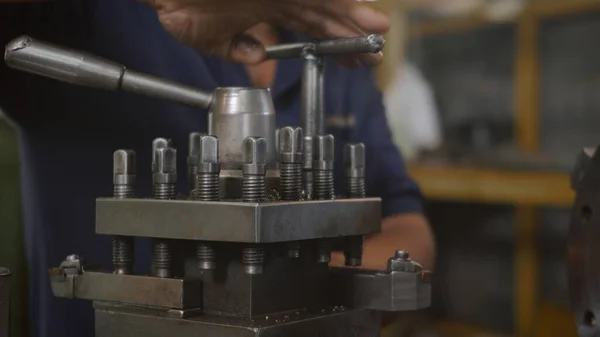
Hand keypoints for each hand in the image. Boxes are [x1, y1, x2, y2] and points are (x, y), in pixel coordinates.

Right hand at [139, 0, 389, 64]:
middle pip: (324, 17)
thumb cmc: (178, 2)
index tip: (358, 61)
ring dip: (349, 15)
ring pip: (321, 0)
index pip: (311, 32)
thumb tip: (257, 60)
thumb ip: (235, 48)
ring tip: (375, 31)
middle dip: (352, 35)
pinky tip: (352, 8)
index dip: (337, 46)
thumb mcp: (210, 38)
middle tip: (376, 52)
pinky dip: (330, 1)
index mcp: (268, 11)